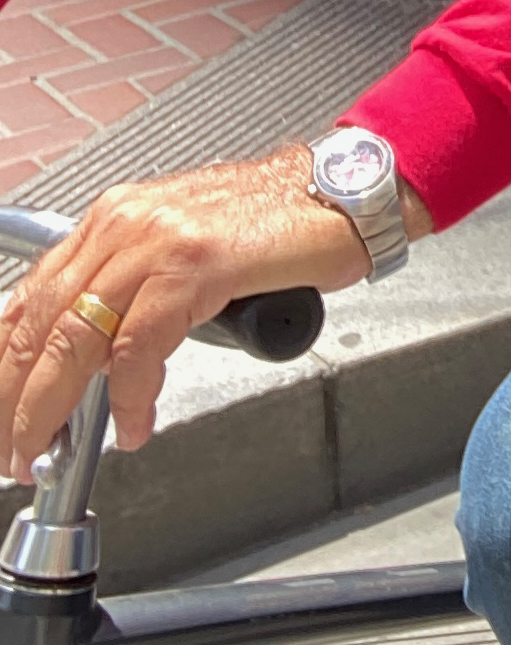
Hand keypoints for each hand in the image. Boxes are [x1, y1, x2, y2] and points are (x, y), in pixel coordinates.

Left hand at [0, 144, 383, 475]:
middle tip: (14, 451)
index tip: (2, 413)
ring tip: (47, 452)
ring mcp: (158, 239)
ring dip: (49, 409)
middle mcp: (124, 222)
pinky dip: (129, 397)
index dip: (4, 364)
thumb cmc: (274, 222)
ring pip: (75, 337)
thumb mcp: (180, 250)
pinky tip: (134, 425)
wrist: (342, 191)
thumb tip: (91, 361)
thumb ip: (131, 291)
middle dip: (14, 399)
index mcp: (114, 219)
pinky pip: (140, 346)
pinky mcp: (198, 262)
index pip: (28, 299)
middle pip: (38, 323)